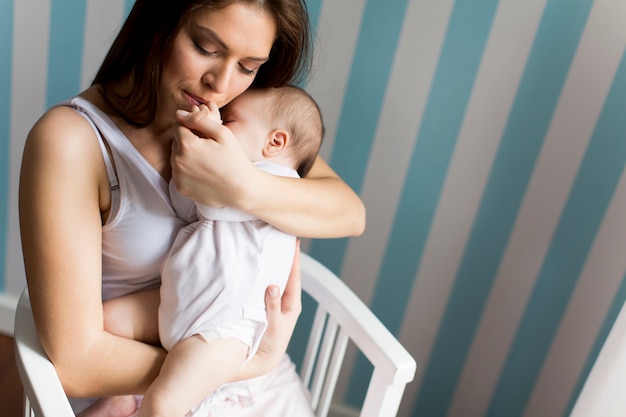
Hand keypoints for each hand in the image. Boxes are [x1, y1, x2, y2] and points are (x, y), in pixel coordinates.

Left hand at [170, 104, 256, 207]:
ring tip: (206, 160)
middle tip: (208, 147)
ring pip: (176, 157)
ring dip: (186, 155)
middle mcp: (177, 161)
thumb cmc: (235, 159)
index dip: (192, 126)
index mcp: (187, 145)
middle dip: (188, 140)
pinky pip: (178, 172)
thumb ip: (199, 120)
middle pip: (176, 142)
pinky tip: (203, 171)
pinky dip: (186, 170)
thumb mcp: (222, 133)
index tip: (205, 134)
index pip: (179, 126)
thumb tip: (179, 113)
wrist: (241, 190)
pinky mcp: (180, 188)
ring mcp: (178, 176)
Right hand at [239, 241, 302, 377]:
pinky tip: (259, 267)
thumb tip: (273, 286)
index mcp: (292, 303)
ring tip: (271, 247)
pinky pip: (266, 286)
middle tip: (282, 238)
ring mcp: (276, 302)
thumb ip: (273, 306)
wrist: (262, 360)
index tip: (294, 242)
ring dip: (274, 265)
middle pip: (286, 274)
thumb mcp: (274, 325)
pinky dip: (265, 275)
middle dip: (285, 258)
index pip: (294, 276)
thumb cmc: (271, 344)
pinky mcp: (265, 305)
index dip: (294, 259)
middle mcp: (285, 300)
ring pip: (276, 279)